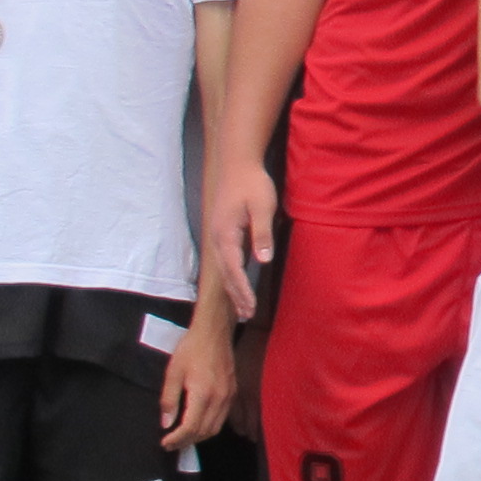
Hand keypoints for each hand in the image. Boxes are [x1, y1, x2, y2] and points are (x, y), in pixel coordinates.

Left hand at [161, 320, 234, 451]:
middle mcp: (220, 399)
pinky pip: (222, 418)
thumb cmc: (191, 349)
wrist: (215, 332)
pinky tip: (197, 424)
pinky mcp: (233, 393)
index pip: (191, 427)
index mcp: (203, 393)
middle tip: (171, 444)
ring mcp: (229, 396)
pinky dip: (209, 427)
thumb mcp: (173, 372)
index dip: (177, 439)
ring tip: (182, 438)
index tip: (165, 443)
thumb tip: (166, 423)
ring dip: (198, 437)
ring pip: (215, 428)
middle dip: (187, 441)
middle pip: (204, 432)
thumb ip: (169, 400)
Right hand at [206, 162, 275, 324]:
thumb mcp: (262, 207)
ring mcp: (217, 235)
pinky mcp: (222, 232)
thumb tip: (262, 260)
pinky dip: (232, 275)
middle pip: (225, 274)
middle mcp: (217, 238)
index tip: (251, 308)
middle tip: (247, 315)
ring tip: (243, 308)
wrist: (237, 164)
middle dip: (236, 295)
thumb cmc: (252, 183)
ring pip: (224, 268)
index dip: (242, 290)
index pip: (233, 269)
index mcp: (225, 234)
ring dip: (233, 288)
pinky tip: (239, 282)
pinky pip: (226, 260)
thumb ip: (262, 233)